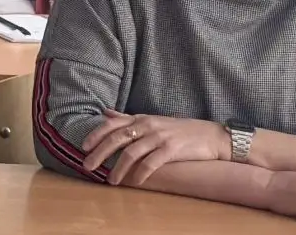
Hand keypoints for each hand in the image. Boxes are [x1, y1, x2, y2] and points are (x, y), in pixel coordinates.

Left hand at [81, 110, 228, 186]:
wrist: (212, 136)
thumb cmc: (179, 130)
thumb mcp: (151, 119)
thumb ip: (128, 118)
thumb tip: (106, 112)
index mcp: (140, 118)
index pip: (111, 124)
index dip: (95, 135)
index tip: (83, 147)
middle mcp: (147, 125)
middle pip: (116, 139)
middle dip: (99, 153)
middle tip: (87, 167)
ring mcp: (159, 137)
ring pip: (130, 153)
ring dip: (117, 168)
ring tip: (110, 180)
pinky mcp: (171, 150)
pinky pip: (150, 163)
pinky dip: (140, 174)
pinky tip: (134, 182)